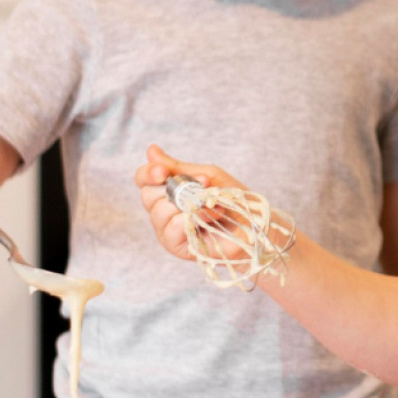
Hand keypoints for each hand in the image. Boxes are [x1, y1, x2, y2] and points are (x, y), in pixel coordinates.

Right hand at [135, 145, 251, 262]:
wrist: (254, 222)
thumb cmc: (232, 199)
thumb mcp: (206, 176)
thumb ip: (177, 167)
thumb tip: (151, 150)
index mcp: (168, 191)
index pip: (143, 179)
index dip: (149, 173)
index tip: (163, 172)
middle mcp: (163, 211)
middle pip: (147, 196)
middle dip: (172, 188)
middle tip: (199, 187)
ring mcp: (168, 230)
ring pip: (158, 213)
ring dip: (188, 204)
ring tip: (210, 204)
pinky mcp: (177, 246)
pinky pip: (171, 230)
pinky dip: (189, 220)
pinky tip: (208, 217)